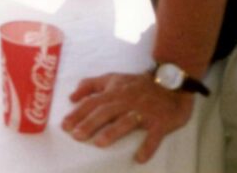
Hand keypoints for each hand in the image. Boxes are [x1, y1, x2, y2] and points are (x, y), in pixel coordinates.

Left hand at [63, 71, 194, 162]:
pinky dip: (147, 147)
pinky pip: (154, 135)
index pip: (92, 102)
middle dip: (90, 123)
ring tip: (99, 143)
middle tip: (77, 135)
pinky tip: (139, 158)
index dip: (78, 113)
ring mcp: (144, 112)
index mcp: (114, 92)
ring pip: (126, 121)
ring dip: (113, 132)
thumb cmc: (138, 84)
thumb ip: (90, 85)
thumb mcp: (112, 78)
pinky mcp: (161, 122)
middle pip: (105, 112)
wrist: (171, 83)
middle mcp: (126, 101)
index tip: (65, 125)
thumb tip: (71, 97)